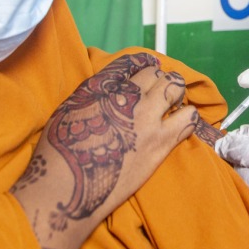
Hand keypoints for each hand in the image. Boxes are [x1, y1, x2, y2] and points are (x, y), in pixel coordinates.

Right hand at [11, 52, 197, 248]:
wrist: (70, 185)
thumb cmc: (61, 149)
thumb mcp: (71, 108)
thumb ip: (94, 92)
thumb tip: (113, 85)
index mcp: (103, 85)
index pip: (131, 63)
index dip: (140, 68)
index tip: (143, 76)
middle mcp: (127, 96)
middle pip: (156, 73)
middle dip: (159, 80)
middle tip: (158, 94)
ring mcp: (147, 118)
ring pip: (175, 88)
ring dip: (175, 94)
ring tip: (172, 106)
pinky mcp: (160, 142)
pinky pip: (188, 119)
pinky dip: (187, 116)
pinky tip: (181, 122)